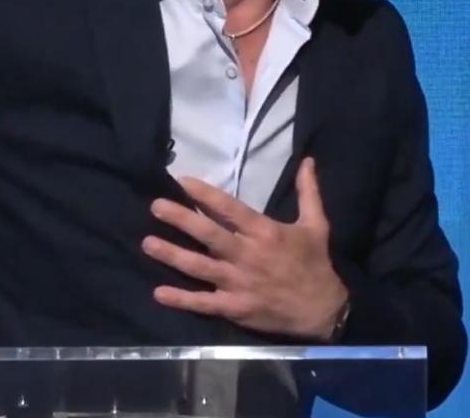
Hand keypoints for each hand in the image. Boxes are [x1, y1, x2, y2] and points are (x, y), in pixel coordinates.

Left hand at [141, 157, 348, 339]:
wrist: (322, 308)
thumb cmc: (315, 263)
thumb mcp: (316, 223)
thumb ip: (308, 191)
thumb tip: (307, 160)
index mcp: (265, 232)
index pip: (230, 209)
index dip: (205, 195)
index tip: (182, 181)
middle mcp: (247, 255)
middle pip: (208, 235)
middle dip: (180, 219)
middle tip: (156, 206)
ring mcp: (238, 283)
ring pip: (199, 267)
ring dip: (172, 255)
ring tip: (147, 243)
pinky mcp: (235, 307)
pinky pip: (203, 303)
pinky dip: (181, 299)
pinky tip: (159, 292)